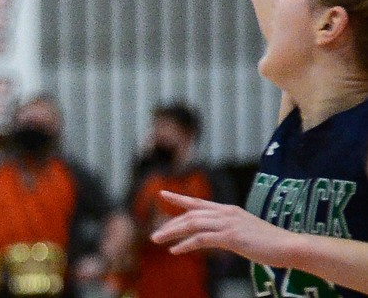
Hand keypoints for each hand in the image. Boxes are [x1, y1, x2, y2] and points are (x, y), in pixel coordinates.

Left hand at [150, 191, 292, 266]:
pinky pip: (201, 239)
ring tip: (157, 240)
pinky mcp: (231, 237)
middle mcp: (226, 213)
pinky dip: (185, 244)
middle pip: (190, 215)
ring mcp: (228, 224)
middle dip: (170, 224)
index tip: (162, 194)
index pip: (198, 202)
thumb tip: (218, 237)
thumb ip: (229, 231)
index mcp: (229, 210)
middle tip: (154, 234)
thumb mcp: (246, 232)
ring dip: (172, 232)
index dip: (179, 199)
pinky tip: (175, 250)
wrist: (290, 246)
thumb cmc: (271, 243)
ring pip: (192, 224)